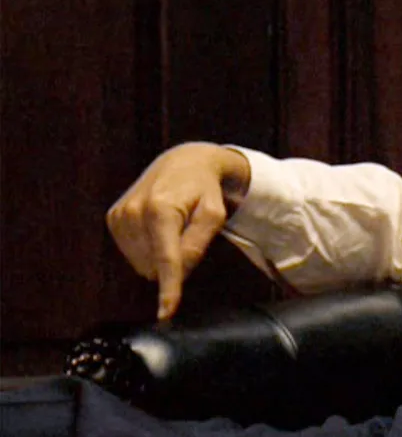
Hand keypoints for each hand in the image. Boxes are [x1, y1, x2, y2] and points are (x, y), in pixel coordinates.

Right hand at [106, 142, 249, 319]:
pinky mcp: (113, 220)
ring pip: (143, 265)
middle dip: (176, 262)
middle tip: (188, 234)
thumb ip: (198, 244)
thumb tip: (178, 274)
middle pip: (156, 266)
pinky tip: (158, 228)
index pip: (166, 259)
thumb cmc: (203, 190)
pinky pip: (133, 255)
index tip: (165, 314)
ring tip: (173, 226)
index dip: (168, 289)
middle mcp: (133, 213)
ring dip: (161, 257)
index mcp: (160, 210)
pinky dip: (149, 250)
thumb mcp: (214, 214)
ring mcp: (119, 217)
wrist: (181, 163)